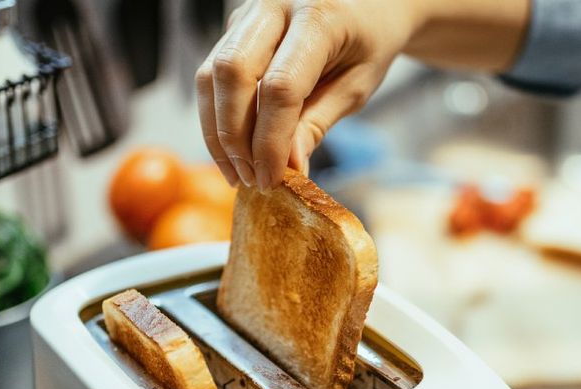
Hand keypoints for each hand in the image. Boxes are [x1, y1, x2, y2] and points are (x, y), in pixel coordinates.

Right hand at [195, 0, 420, 189]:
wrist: (367, 4)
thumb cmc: (368, 43)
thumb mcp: (357, 87)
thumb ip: (317, 123)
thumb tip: (287, 168)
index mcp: (318, 16)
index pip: (280, 86)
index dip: (271, 141)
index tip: (273, 179)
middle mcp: (274, 5)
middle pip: (232, 73)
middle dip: (234, 136)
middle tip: (251, 179)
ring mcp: (249, 13)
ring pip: (211, 74)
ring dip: (218, 132)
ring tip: (239, 173)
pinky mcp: (235, 27)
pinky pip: (212, 74)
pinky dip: (217, 117)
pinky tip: (234, 150)